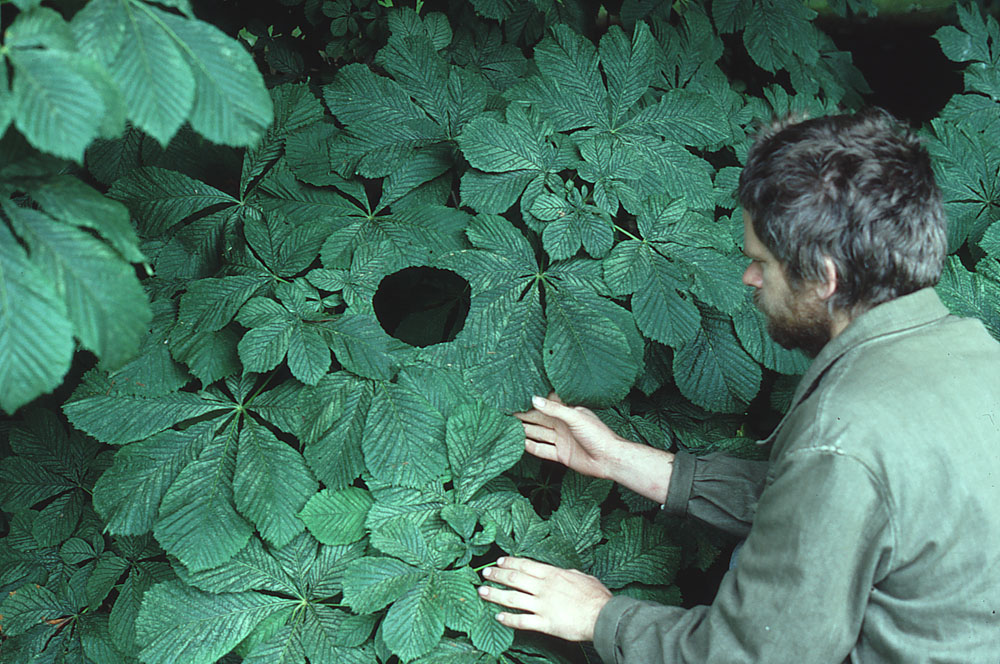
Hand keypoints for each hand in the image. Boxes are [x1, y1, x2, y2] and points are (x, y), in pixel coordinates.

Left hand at [478, 556, 611, 641]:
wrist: (603, 616)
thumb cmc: (597, 597)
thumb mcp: (583, 577)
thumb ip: (569, 574)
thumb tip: (565, 572)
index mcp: (553, 574)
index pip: (525, 565)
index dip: (510, 562)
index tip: (499, 561)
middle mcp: (544, 588)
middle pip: (514, 578)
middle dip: (497, 575)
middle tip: (485, 573)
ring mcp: (542, 606)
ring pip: (512, 598)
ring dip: (495, 594)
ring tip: (483, 592)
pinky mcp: (545, 623)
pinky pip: (521, 621)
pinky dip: (508, 618)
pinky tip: (498, 616)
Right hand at [515, 394, 626, 479]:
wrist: (609, 459)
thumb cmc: (598, 434)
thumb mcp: (575, 417)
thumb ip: (554, 409)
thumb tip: (534, 399)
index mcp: (568, 412)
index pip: (547, 403)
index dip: (533, 399)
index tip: (517, 396)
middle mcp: (563, 424)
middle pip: (539, 419)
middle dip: (524, 415)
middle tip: (506, 411)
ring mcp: (561, 439)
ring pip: (538, 433)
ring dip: (524, 430)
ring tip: (507, 425)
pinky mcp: (560, 454)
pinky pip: (542, 449)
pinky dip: (530, 447)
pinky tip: (518, 443)